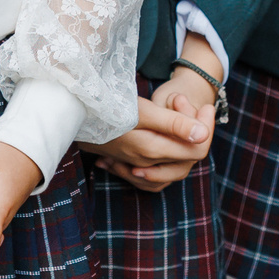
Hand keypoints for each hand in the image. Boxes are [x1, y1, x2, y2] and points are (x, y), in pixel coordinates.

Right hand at [81, 87, 212, 191]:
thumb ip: (174, 123)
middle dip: (197, 131)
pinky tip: (164, 140)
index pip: (197, 149)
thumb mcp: (143, 111)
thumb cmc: (107, 108)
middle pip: (187, 157)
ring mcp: (135, 163)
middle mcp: (146, 161)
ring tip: (181, 118)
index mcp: (153, 149)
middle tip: (194, 108)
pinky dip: (165, 155)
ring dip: (182, 143)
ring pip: (173, 164)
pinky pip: (156, 170)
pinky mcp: (124, 161)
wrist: (71, 114)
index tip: (205, 107)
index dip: (207, 128)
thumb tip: (203, 135)